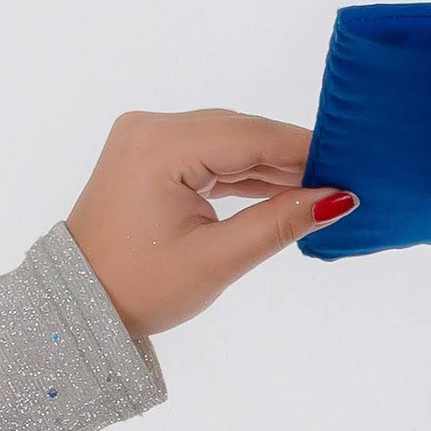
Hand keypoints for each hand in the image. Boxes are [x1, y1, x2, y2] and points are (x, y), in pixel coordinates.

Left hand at [65, 109, 356, 340]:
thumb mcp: (217, 260)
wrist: (81, 303)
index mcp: (161, 146)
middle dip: (289, 155)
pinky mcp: (147, 155)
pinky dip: (240, 172)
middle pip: (239, 131)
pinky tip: (277, 189)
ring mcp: (146, 138)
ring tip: (316, 189)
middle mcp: (151, 128)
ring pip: (224, 140)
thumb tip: (336, 200)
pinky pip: (206, 154)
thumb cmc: (142, 288)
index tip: (350, 165)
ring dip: (268, 165)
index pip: (249, 136)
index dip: (303, 150)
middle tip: (341, 179)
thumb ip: (278, 224)